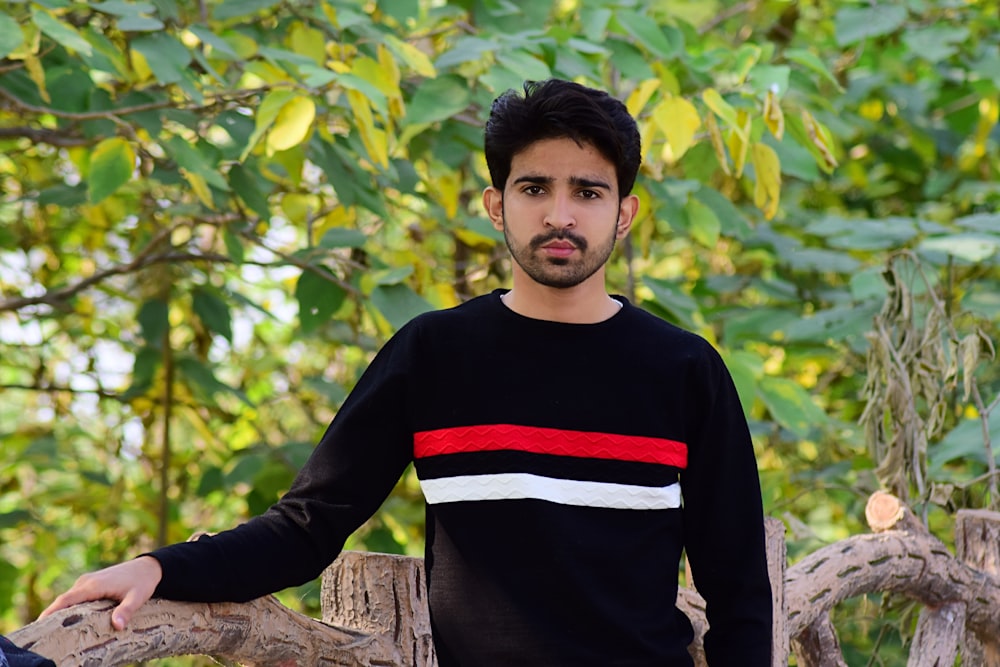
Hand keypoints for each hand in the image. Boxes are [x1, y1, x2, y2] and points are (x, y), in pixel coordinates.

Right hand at [40, 556, 162, 629]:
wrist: (147, 566)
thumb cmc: (142, 582)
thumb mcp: (137, 597)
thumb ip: (126, 611)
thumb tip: (117, 626)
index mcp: (94, 585)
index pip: (67, 600)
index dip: (51, 612)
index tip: (39, 624)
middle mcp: (86, 582)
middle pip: (62, 600)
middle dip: (50, 615)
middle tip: (41, 634)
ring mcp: (87, 581)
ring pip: (67, 598)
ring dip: (58, 612)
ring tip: (49, 631)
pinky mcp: (89, 583)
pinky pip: (73, 596)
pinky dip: (66, 607)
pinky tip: (64, 620)